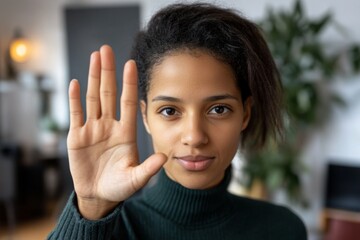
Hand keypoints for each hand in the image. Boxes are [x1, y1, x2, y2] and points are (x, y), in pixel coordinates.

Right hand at [67, 45, 165, 218]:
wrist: (98, 196)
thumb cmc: (119, 187)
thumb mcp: (135, 179)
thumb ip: (148, 168)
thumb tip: (164, 158)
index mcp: (125, 133)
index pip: (127, 103)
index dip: (129, 84)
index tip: (131, 64)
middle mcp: (109, 126)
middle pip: (108, 94)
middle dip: (108, 72)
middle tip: (106, 49)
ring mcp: (92, 130)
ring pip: (92, 98)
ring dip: (92, 78)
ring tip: (94, 58)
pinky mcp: (77, 137)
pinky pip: (76, 114)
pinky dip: (75, 99)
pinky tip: (75, 83)